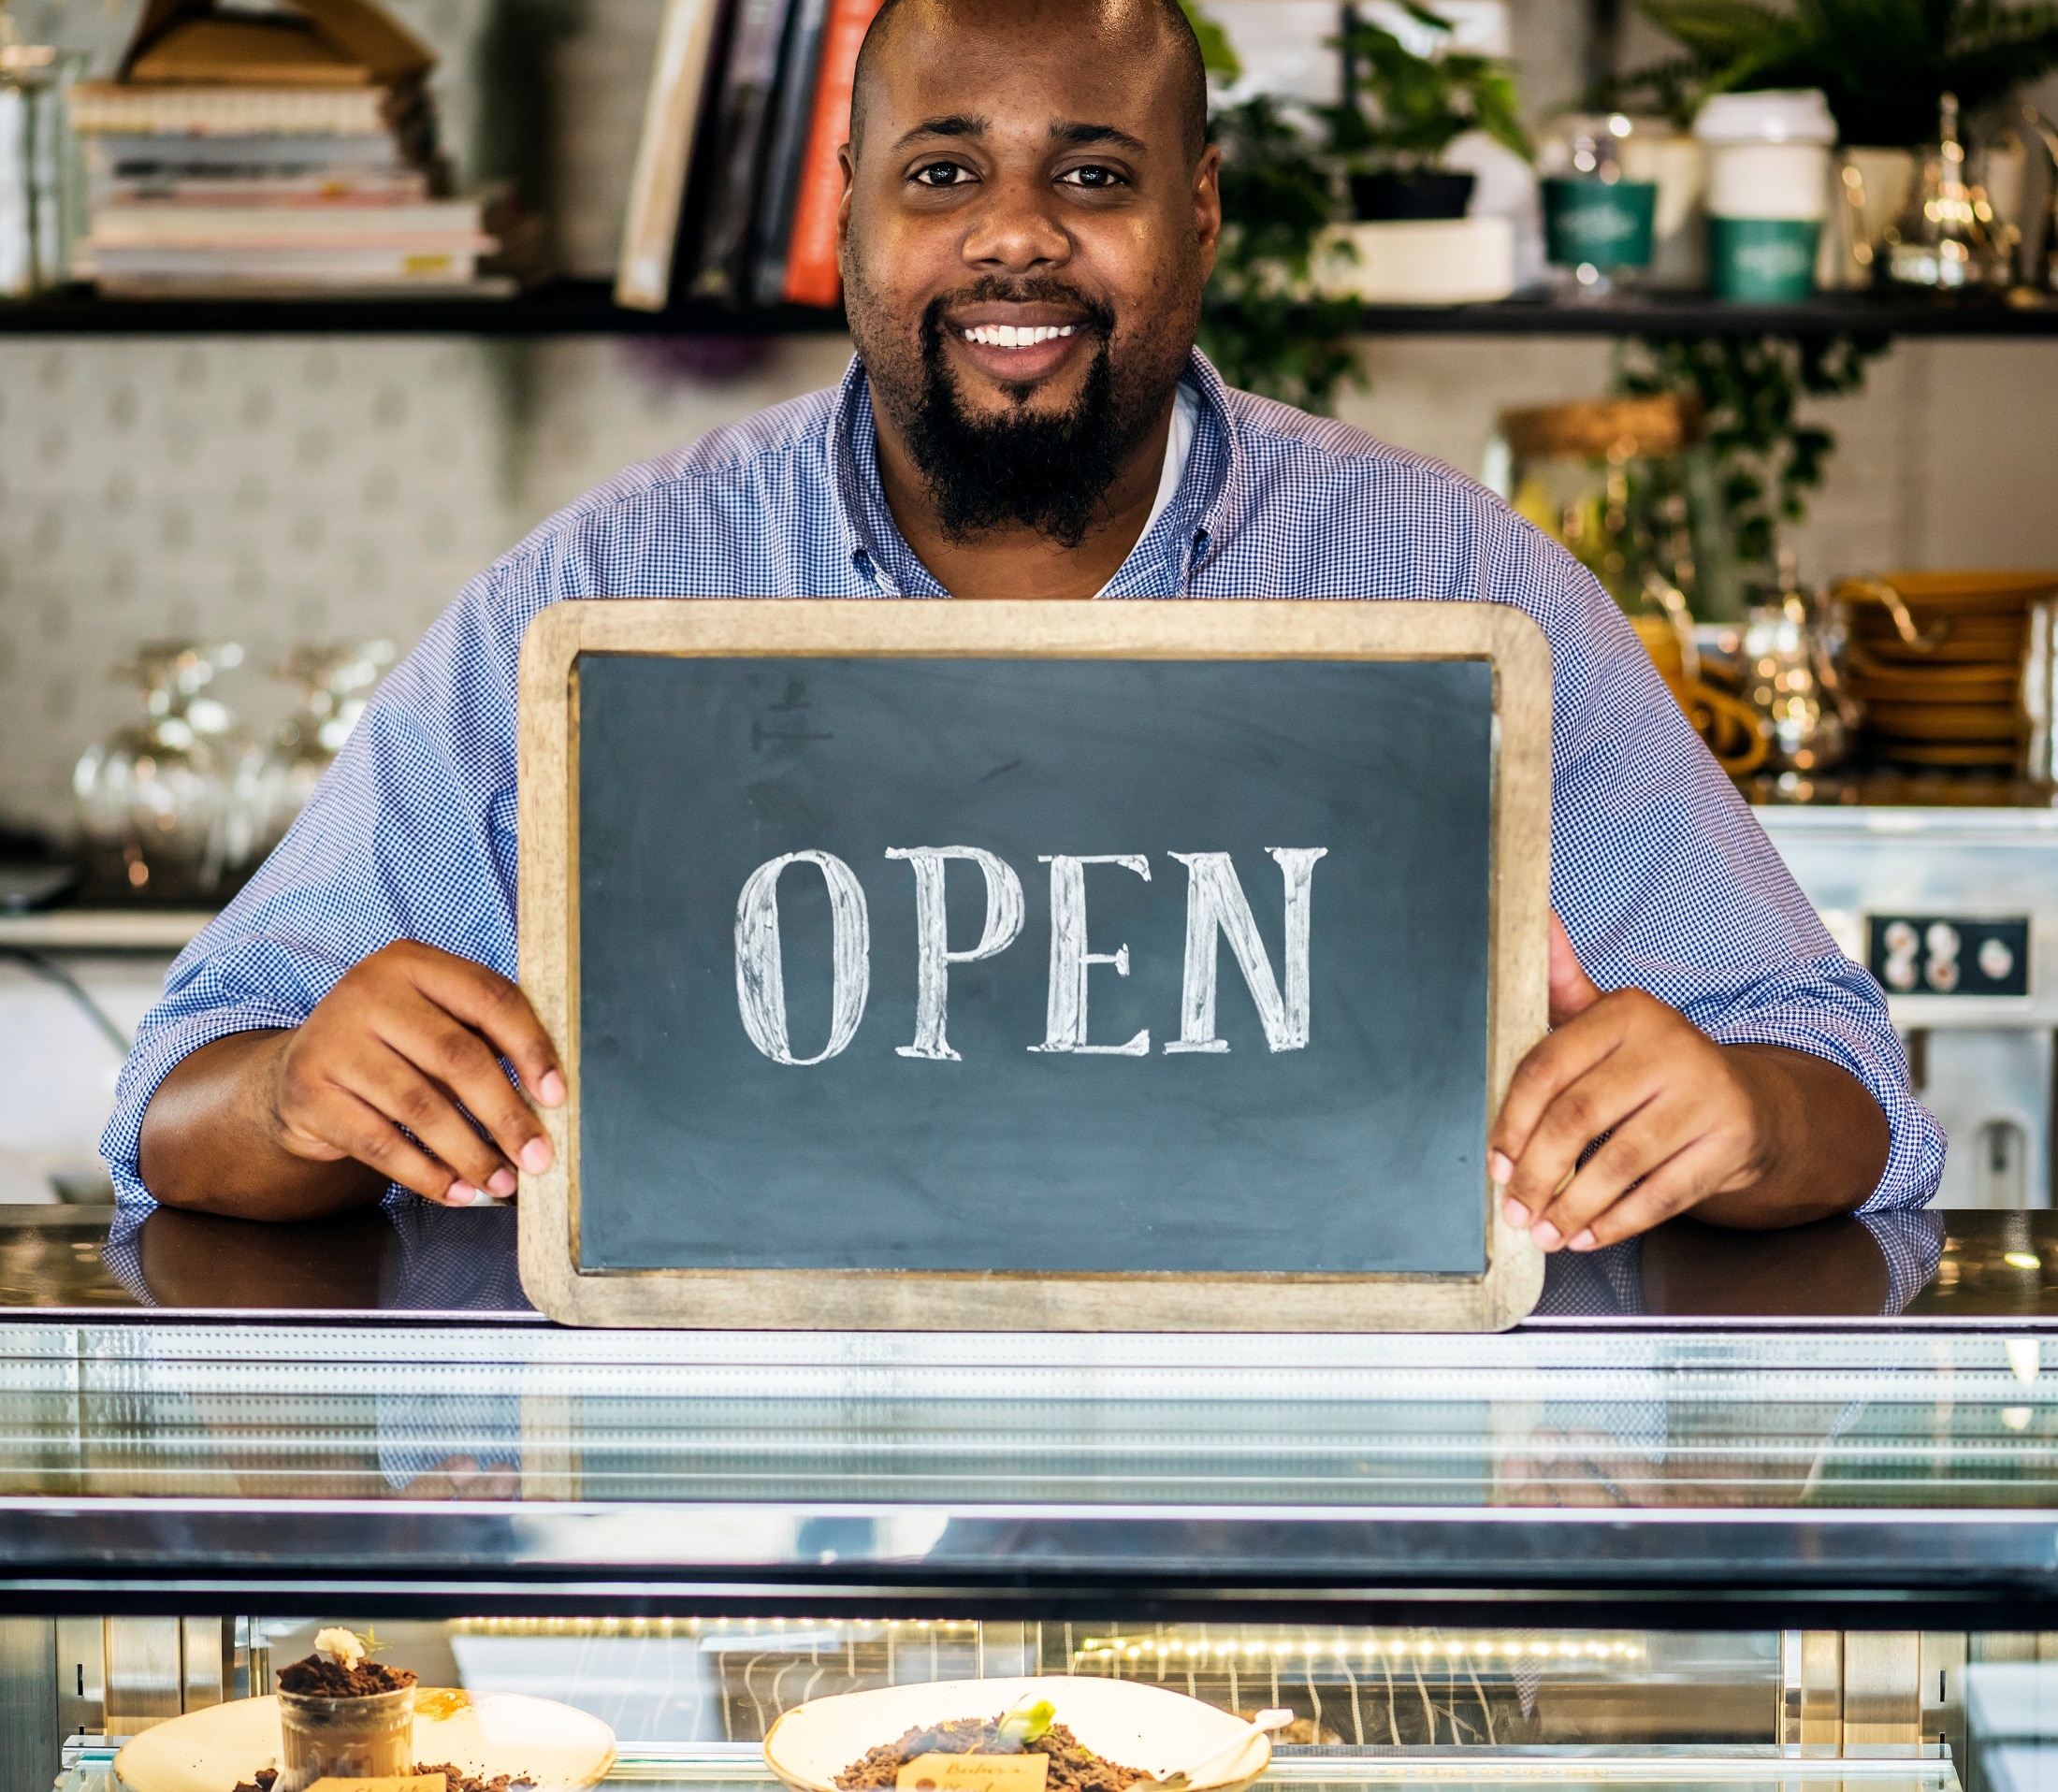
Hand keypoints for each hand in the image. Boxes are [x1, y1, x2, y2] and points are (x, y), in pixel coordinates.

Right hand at [266, 941, 564, 1207]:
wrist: (299, 1072)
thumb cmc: (393, 1048)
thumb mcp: (435, 1023)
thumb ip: (485, 1041)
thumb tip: (549, 1100)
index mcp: (412, 961)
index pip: (488, 997)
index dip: (530, 1048)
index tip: (557, 1097)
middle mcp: (368, 991)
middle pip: (457, 1056)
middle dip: (506, 1115)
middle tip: (538, 1157)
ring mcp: (332, 1041)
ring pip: (421, 1107)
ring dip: (471, 1154)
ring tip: (502, 1183)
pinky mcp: (309, 1093)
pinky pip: (381, 1144)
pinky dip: (427, 1175)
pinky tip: (457, 1192)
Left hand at [1490, 914, 1776, 1251]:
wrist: (1754, 1103)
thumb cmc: (1656, 1066)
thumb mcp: (1611, 1021)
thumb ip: (1564, 984)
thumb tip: (1534, 917)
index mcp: (1628, 1011)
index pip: (1549, 1065)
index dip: (1513, 1120)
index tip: (1494, 1163)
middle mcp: (1670, 1046)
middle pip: (1579, 1117)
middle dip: (1537, 1173)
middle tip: (1512, 1209)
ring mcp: (1706, 1094)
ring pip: (1620, 1161)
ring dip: (1573, 1206)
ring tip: (1544, 1232)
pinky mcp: (1732, 1141)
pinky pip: (1664, 1192)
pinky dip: (1619, 1221)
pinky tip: (1589, 1236)